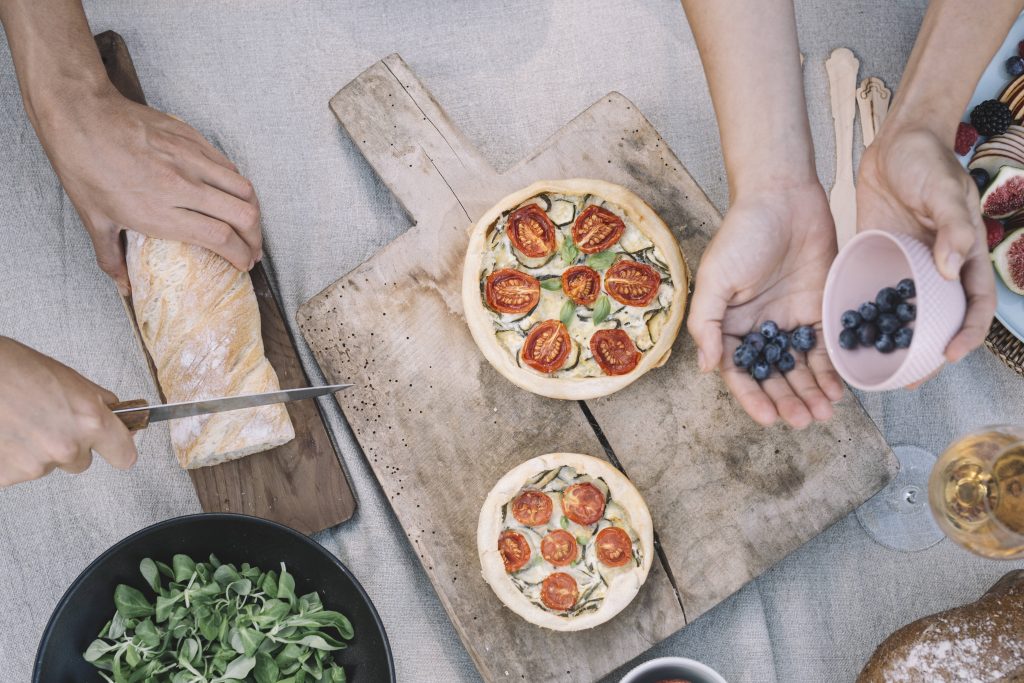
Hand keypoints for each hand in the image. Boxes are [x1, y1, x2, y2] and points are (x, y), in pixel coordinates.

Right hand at [0, 337, 136, 486]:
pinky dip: (13, 458)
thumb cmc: (14, 368)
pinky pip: (19, 472)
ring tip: (20, 422)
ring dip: (39, 451)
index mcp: (89, 422)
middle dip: (70, 446)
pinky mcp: (7, 476)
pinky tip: (5, 434)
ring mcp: (35, 466)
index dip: (119, 449)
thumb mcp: (70, 378)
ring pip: (48, 465)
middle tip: (48, 422)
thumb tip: (115, 414)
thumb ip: (97, 402)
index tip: (116, 447)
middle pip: (81, 462)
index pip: (124, 455)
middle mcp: (66, 448)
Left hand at [31, 85, 260, 293]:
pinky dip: (239, 186)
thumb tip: (123, 287)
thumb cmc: (84, 167)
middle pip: (243, 215)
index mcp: (160, 211)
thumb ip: (112, 258)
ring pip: (244, 189)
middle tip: (253, 251)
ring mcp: (191, 159)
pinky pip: (229, 166)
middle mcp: (182, 186)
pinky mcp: (193, 139)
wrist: (81, 116)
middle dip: (256, 240)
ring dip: (254, 213)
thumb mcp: (94, 220)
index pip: (220, 237)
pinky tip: (233, 196)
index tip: (243, 265)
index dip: (240, 255)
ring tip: (251, 226)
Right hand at [687, 182, 843, 427]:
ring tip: (824, 412)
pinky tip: (840, 387)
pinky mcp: (821, 307)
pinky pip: (828, 345)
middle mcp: (762, 328)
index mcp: (731, 325)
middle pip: (775, 375)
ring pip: (803, 367)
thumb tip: (707, 368)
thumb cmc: (742, 233)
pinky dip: (833, 368)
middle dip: (789, 400)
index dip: (753, 397)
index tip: (768, 417)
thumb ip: (708, 324)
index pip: (740, 372)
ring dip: (812, 392)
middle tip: (805, 420)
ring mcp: (792, 319)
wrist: (783, 196)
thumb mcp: (715, 279)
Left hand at [857, 126, 995, 365]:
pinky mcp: (878, 257)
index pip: (975, 303)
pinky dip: (867, 315)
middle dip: (929, 351)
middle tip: (910, 378)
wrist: (894, 142)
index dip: (969, 332)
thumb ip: (952, 226)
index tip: (951, 354)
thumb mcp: (944, 191)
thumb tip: (953, 268)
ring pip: (906, 313)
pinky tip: (851, 335)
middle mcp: (938, 266)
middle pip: (940, 318)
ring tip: (879, 367)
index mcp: (964, 254)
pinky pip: (874, 293)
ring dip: (896, 341)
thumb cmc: (928, 162)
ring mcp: (907, 264)